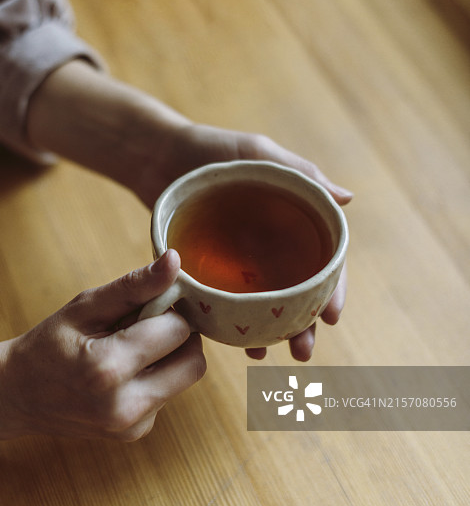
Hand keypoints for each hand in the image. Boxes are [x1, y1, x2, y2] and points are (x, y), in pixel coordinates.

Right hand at [3, 251, 205, 440]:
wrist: (17, 395)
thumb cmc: (49, 345)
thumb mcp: (86, 306)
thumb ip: (135, 285)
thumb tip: (175, 262)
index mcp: (109, 368)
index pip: (178, 330)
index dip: (168, 311)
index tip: (147, 306)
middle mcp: (126, 406)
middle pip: (194, 361)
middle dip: (178, 336)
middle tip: (146, 325)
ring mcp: (132, 425)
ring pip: (185, 378)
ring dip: (170, 357)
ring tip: (130, 349)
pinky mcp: (136, 433)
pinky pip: (168, 394)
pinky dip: (157, 377)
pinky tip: (125, 371)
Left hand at [152, 123, 351, 361]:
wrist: (157, 154)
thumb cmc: (212, 148)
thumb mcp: (258, 153)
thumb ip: (301, 174)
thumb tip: (348, 199)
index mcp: (289, 222)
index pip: (320, 261)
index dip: (330, 290)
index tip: (331, 318)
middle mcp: (268, 248)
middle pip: (294, 293)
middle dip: (301, 326)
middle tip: (302, 354)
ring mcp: (238, 262)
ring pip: (262, 305)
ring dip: (269, 334)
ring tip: (265, 357)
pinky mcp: (208, 269)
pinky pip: (223, 303)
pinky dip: (232, 325)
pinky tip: (235, 345)